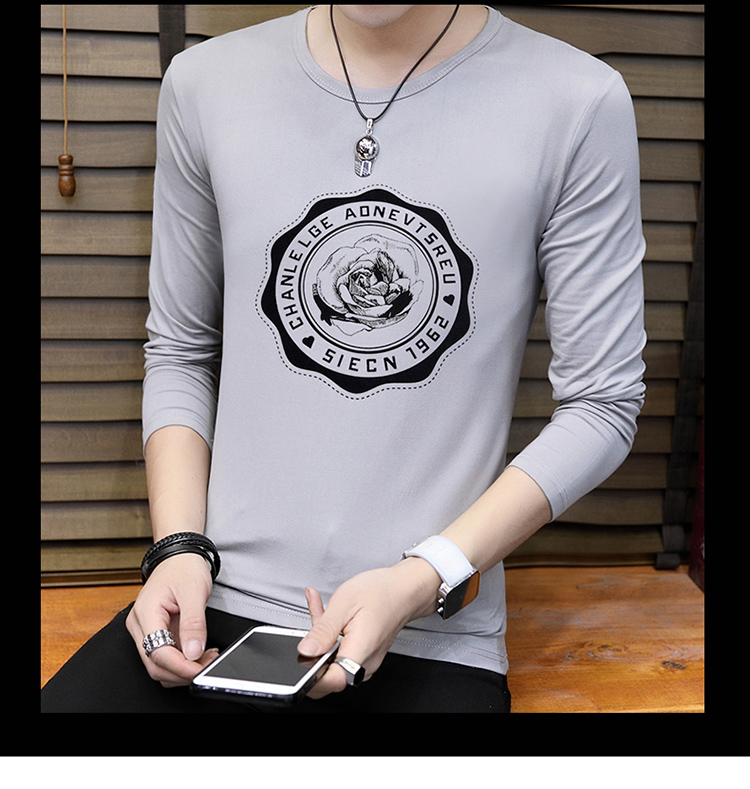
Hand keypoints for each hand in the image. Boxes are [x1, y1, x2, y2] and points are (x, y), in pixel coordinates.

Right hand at [125, 552, 216, 686]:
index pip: (156, 653)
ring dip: (182, 668)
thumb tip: (193, 652)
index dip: (179, 667)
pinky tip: (199, 654)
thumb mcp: (194, 592)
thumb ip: (194, 623)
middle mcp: (139, 625)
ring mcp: (145, 630)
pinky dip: (182, 660)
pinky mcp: (155, 632)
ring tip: (206, 658)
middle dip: (182, 671)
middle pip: (154, 664)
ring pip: (159, 663)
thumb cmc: (184, 567)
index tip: (199, 671)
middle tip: (207, 665)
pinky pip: (165, 654)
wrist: (180, 556)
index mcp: (145, 613)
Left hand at [297, 558, 439, 698]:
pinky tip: (328, 620)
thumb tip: (305, 650)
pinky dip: (330, 640)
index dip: (312, 674)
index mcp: (361, 650)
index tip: (303, 656)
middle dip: (312, 651)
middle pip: (327, 674)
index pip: (331, 681)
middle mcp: (365, 664)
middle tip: (314, 624)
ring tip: (322, 613)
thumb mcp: (345, 602)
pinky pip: (340, 657)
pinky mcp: (363, 658)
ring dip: (321, 642)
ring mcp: (365, 663)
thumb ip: (323, 629)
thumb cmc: (381, 592)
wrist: (403, 590)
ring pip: (332, 664)